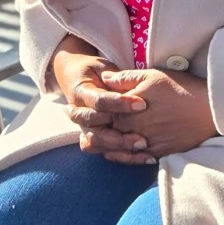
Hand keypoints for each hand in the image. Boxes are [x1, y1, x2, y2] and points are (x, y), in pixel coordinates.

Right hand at [50, 34, 147, 157]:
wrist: (76, 78)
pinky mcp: (94, 139)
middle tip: (142, 139)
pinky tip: (146, 157)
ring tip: (143, 147)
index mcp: (81, 94)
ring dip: (119, 148)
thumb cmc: (94, 71)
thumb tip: (116, 79)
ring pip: (96, 144)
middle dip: (119, 136)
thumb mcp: (101, 66)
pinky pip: (104, 153)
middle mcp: (80, 115)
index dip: (120, 104)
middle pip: (95, 131)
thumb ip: (112, 75)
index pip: (99, 102)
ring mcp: (85, 128)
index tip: (142, 104)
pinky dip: (124, 157)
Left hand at [97, 68, 217, 162]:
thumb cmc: (181, 88)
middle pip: (107, 134)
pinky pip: (137, 159)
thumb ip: (125, 78)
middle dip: (100, 131)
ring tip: (106, 141)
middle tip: (94, 128)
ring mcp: (145, 144)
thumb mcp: (151, 76)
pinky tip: (127, 152)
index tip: (92, 110)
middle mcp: (132, 129)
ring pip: (119, 150)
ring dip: (111, 146)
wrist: (209, 110)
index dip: (96, 112)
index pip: (101, 114)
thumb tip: (104, 78)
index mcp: (125, 109)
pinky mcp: (159, 153)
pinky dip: (129, 157)